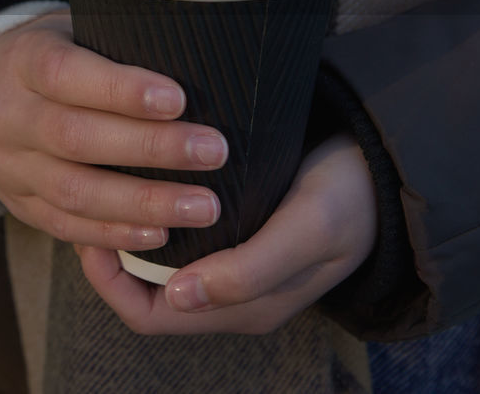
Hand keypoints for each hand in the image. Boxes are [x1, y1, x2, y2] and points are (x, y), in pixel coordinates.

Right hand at [0, 11, 228, 251]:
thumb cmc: (47, 59)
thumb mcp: (65, 33)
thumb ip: (113, 47)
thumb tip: (196, 60)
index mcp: (21, 61)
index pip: (65, 73)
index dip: (120, 89)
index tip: (179, 98)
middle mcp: (8, 117)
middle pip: (75, 137)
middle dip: (150, 148)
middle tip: (213, 152)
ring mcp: (11, 167)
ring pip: (74, 191)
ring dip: (144, 202)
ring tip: (203, 206)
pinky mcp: (20, 205)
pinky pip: (66, 227)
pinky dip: (115, 235)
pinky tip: (162, 235)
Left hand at [75, 133, 375, 334]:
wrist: (387, 165)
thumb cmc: (350, 197)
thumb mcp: (306, 230)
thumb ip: (249, 269)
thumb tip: (179, 297)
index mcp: (244, 307)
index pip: (148, 315)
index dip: (110, 282)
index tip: (93, 230)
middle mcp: (232, 295)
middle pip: (143, 291)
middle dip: (110, 253)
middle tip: (92, 200)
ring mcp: (233, 264)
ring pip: (157, 264)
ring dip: (129, 233)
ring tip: (109, 186)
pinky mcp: (237, 232)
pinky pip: (178, 239)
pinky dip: (152, 216)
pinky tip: (143, 180)